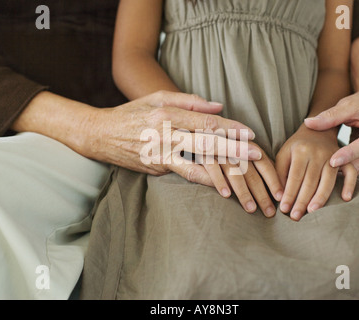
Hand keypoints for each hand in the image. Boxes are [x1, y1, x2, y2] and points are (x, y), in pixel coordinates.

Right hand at [83, 91, 261, 185]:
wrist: (102, 134)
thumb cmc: (132, 114)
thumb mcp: (157, 98)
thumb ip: (188, 100)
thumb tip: (218, 106)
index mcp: (166, 113)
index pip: (204, 120)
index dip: (229, 127)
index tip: (249, 133)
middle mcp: (165, 133)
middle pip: (205, 141)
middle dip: (233, 148)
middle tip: (256, 153)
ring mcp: (161, 153)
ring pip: (197, 161)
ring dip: (223, 169)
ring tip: (244, 175)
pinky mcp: (157, 168)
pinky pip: (185, 174)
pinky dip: (204, 180)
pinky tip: (221, 188)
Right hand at [198, 143, 283, 216]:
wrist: (189, 130)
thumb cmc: (217, 147)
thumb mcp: (235, 150)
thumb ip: (249, 162)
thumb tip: (269, 182)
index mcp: (246, 145)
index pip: (264, 163)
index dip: (273, 180)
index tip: (281, 197)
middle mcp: (234, 147)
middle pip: (251, 173)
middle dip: (262, 194)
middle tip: (270, 212)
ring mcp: (218, 150)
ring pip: (234, 173)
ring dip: (243, 192)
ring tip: (251, 209)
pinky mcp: (201, 154)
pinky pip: (212, 169)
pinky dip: (219, 181)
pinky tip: (227, 196)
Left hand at [275, 124, 357, 220]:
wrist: (318, 131)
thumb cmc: (296, 148)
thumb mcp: (283, 155)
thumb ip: (279, 174)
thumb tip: (279, 197)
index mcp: (300, 151)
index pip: (294, 177)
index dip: (289, 194)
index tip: (284, 209)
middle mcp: (318, 153)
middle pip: (310, 181)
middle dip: (302, 201)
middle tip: (295, 217)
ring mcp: (333, 156)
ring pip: (328, 180)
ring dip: (320, 198)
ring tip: (312, 212)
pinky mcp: (345, 159)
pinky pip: (350, 172)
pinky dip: (349, 185)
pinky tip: (345, 199)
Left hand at [304, 72, 358, 175]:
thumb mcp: (347, 105)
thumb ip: (329, 115)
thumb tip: (308, 123)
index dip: (349, 154)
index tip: (332, 162)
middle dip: (344, 167)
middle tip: (321, 174)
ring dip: (342, 171)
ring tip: (322, 176)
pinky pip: (357, 167)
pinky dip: (343, 169)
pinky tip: (327, 173)